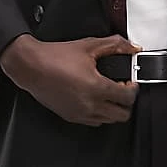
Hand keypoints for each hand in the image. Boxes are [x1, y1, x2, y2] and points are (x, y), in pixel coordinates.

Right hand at [14, 34, 142, 126]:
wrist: (31, 66)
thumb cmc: (55, 56)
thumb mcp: (89, 45)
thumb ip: (115, 45)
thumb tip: (132, 47)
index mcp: (96, 87)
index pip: (128, 98)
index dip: (134, 89)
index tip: (132, 82)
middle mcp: (89, 105)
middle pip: (121, 115)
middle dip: (126, 102)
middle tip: (123, 89)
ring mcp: (80, 114)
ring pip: (108, 121)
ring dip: (113, 109)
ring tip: (109, 93)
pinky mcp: (70, 117)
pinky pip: (93, 122)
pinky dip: (99, 113)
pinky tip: (95, 99)